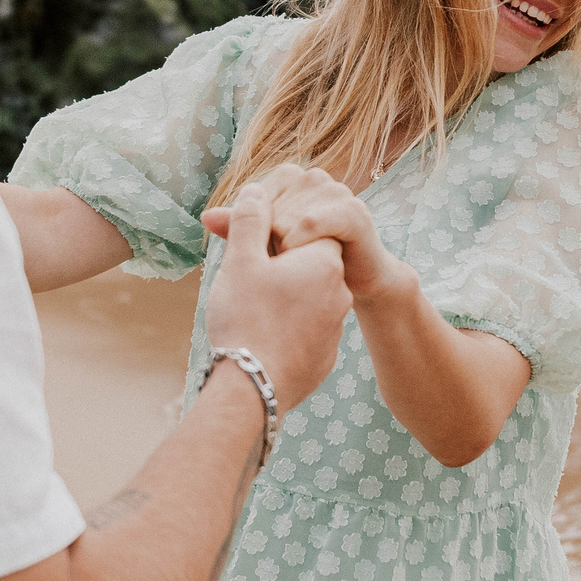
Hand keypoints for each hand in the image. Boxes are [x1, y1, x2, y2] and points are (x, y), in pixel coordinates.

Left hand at [200, 165, 407, 302]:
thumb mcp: (266, 246)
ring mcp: (337, 191)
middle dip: (270, 240)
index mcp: (293, 178)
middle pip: (271, 207)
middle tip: (283, 263)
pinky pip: (314, 221)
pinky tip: (299, 258)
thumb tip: (205, 216)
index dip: (256, 229)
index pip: (256, 196)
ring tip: (294, 263)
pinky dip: (301, 242)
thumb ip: (240, 229)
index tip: (267, 252)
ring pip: (289, 215)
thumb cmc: (306, 264)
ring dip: (285, 245)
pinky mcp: (354, 212)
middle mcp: (315, 177)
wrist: (353, 285)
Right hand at [202, 177, 351, 407]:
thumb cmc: (245, 319)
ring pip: (307, 298)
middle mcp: (339, 293)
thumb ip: (249, 220)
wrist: (253, 390)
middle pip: (308, 263)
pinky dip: (286, 326)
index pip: (310, 229)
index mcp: (325, 262)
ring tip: (250, 308)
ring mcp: (334, 328)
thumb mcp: (241, 261)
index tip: (255, 245)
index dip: (279, 232)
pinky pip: (306, 329)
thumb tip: (255, 191)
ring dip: (283, 296)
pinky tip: (261, 335)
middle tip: (246, 276)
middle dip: (280, 264)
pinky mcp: (325, 356)